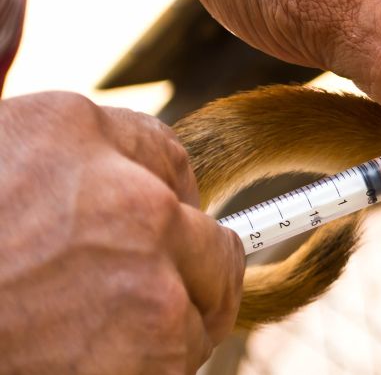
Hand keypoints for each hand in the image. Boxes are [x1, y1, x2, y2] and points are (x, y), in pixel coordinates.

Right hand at [0, 92, 243, 372]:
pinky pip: (185, 353)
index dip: (163, 195)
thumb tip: (143, 189)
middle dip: (185, 264)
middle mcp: (130, 195)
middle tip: (135, 292)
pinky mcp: (158, 345)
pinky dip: (151, 364)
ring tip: (92, 331)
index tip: (159, 220)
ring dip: (167, 318)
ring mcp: (152, 273)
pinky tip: (90, 359)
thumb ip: (66, 166)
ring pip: (205, 299)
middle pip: (211, 233)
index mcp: (73, 132)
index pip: (165, 155)